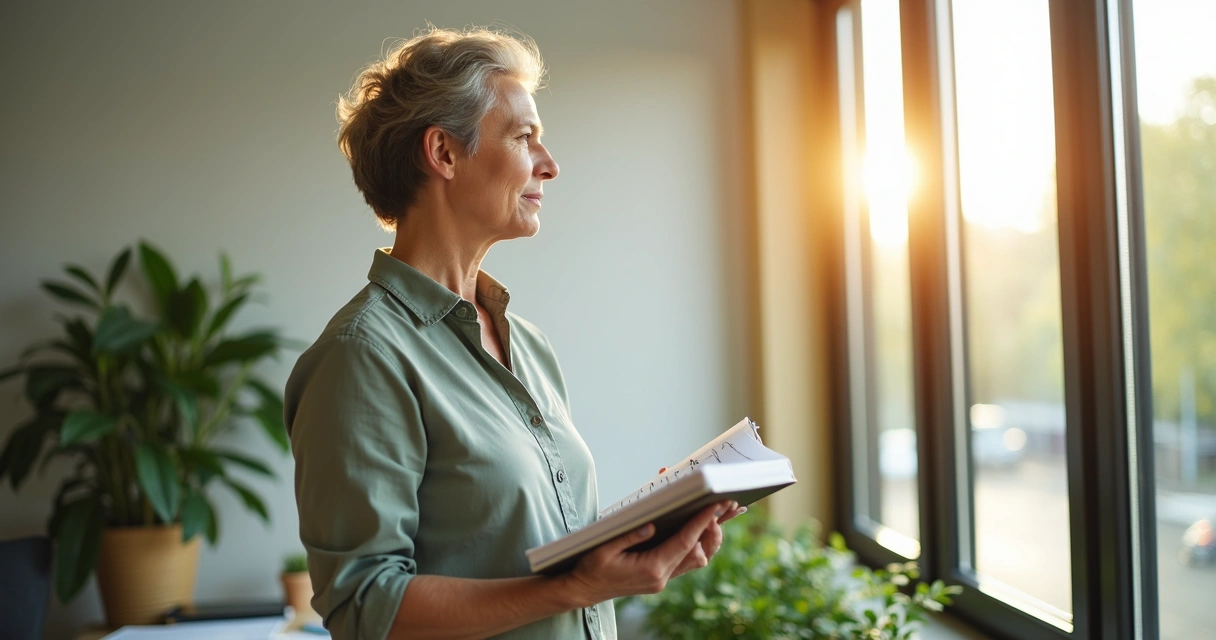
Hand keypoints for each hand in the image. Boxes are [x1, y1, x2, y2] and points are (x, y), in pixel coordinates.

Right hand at [565, 501, 732, 604]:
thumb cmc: (591, 567)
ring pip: (696, 559)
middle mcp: (661, 577)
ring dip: (707, 538)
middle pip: (698, 552)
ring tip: (716, 515)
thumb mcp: (604, 548)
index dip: (701, 522)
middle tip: (721, 506)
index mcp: (651, 569)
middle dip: (711, 528)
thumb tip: (651, 525)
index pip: (684, 543)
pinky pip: (685, 561)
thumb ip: (630, 536)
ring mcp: (662, 579)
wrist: (584, 589)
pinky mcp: (660, 578)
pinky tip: (699, 529)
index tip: (715, 505)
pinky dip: (696, 545)